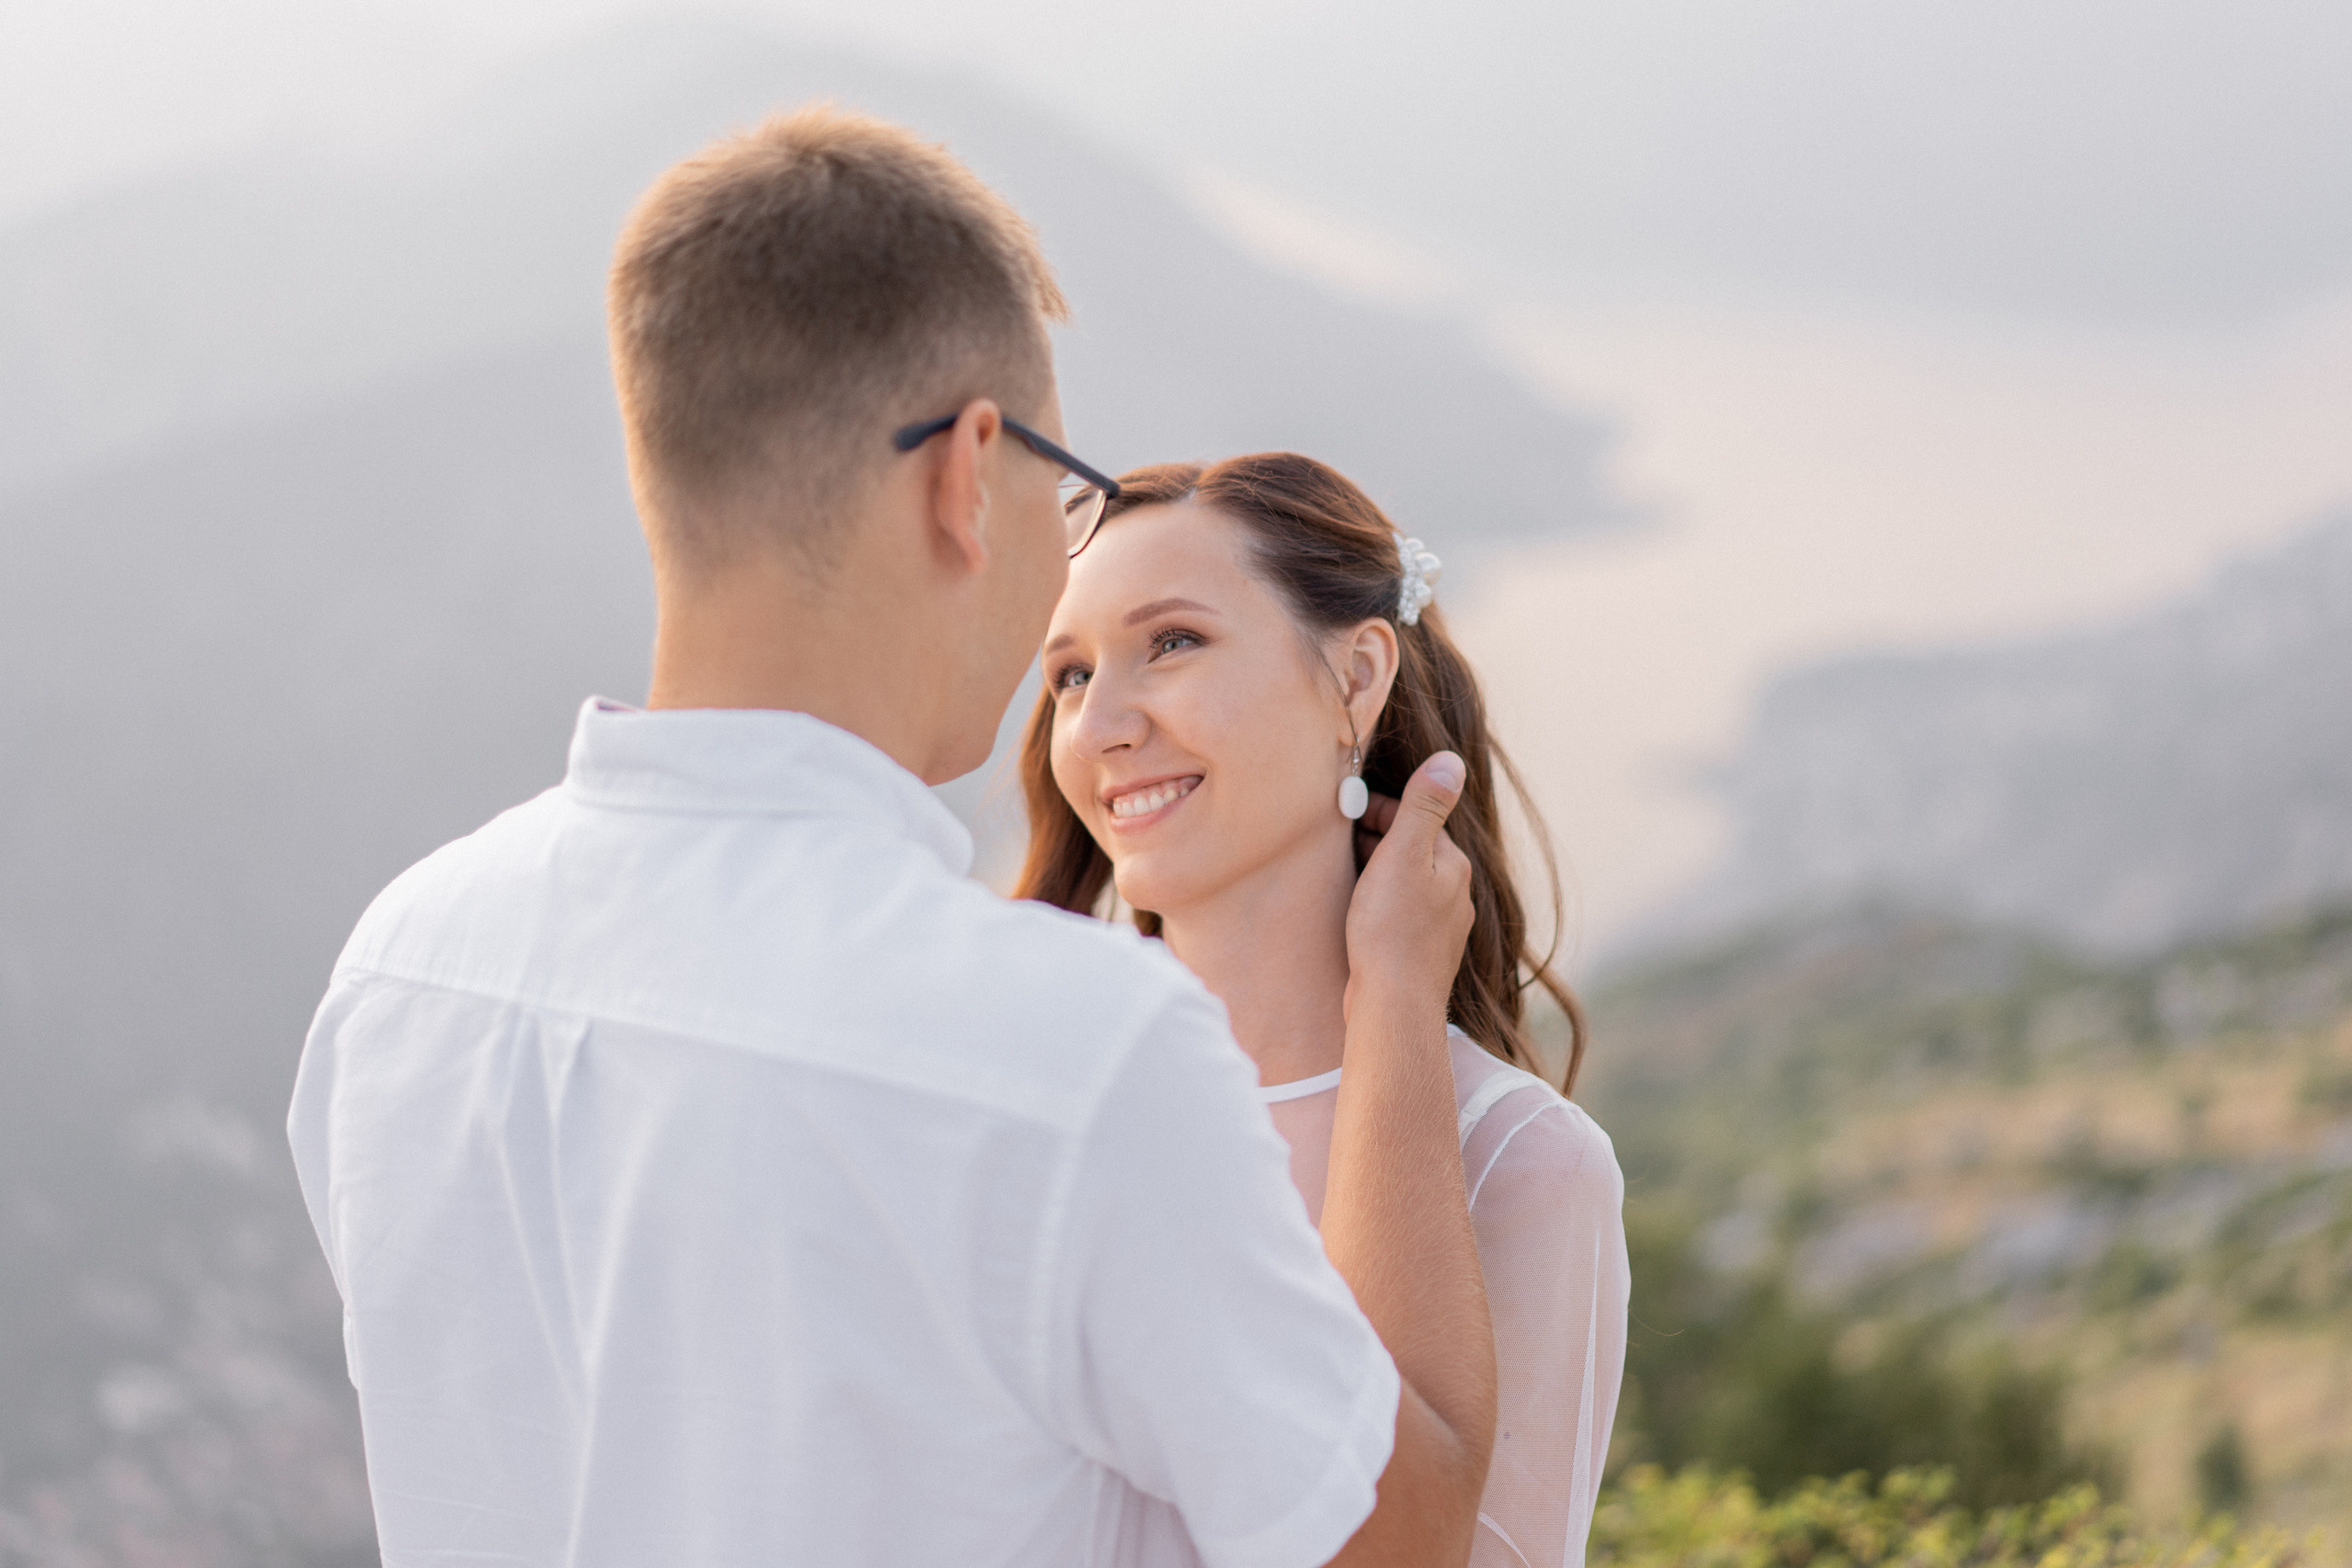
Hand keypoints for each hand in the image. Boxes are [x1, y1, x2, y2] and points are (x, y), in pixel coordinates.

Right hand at [1344, 752, 1473, 1014]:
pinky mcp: (1424, 956)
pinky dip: (1380, 904)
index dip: (1381, 810)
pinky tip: (1358, 916)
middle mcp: (1456, 896)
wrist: (1394, 1006)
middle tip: (1338, 841)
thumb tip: (1451, 760)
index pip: (1420, 820)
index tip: (1347, 813)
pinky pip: (1402, 915)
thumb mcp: (1404, 855)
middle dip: (1379, 840)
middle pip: (1415, 851)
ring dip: (1379, 872)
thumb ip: (1424, 806)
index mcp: (1453, 866)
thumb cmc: (1392, 929)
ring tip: (1343, 874)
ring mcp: (1442, 929)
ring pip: (1408, 884)